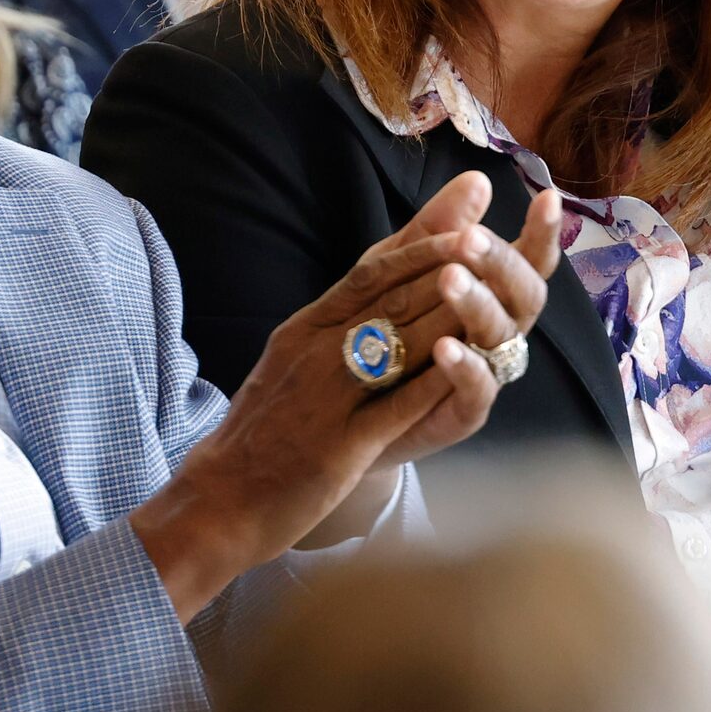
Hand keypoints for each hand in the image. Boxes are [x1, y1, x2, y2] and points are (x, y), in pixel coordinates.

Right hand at [133, 171, 561, 619]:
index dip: (422, 240)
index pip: (370, 271)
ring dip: (446, 310)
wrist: (218, 499)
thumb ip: (340, 316)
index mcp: (305, 328)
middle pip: (388, 296)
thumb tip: (379, 279)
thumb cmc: (265, 429)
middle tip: (489, 232)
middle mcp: (314, 351)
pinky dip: (429, 381)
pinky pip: (391, 408)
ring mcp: (324, 397)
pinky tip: (466, 363)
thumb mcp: (294, 359)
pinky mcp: (336, 446)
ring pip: (394, 342)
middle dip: (442, 261)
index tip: (466, 212)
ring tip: (492, 284)